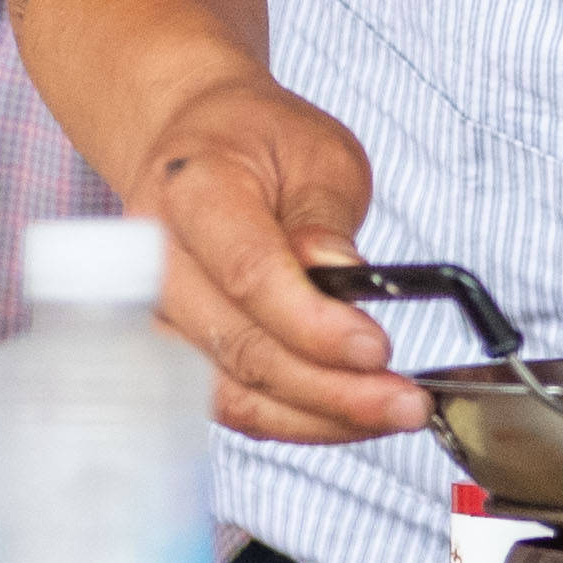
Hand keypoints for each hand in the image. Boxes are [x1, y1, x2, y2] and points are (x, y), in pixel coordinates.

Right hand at [136, 67, 428, 443]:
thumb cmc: (258, 142)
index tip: (377, 349)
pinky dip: (295, 420)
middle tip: (406, 401)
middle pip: (239, 348)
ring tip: (392, 412)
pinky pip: (232, 404)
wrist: (196, 144)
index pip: (249, 275)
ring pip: (233, 393)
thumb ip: (324, 221)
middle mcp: (155, 260)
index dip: (313, 325)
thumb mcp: (316, 153)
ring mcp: (156, 314)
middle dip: (330, 389)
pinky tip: (350, 416)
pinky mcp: (172, 351)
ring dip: (318, 417)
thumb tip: (344, 283)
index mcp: (191, 190)